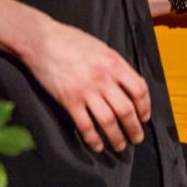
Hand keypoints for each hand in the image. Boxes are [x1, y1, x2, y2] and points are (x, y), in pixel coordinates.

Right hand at [25, 19, 151, 152]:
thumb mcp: (102, 48)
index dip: (145, 106)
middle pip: (126, 109)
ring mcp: (86, 90)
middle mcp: (104, 78)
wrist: (41, 40)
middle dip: (134, 127)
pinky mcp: (69, 100)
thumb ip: (116, 66)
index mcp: (115, 63)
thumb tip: (128, 83)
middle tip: (137, 138)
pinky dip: (93, 139)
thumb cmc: (71, 41)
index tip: (144, 117)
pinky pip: (85, 125)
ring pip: (108, 121)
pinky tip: (97, 146)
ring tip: (120, 145)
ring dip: (116, 137)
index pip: (139, 89)